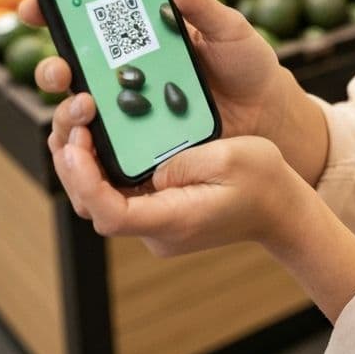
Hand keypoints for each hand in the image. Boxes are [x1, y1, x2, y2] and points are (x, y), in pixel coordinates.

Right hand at [22, 0, 290, 152]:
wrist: (268, 112)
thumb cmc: (247, 62)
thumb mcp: (228, 27)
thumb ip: (199, 3)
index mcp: (141, 33)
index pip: (87, 18)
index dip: (53, 8)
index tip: (34, 4)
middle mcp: (126, 69)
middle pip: (70, 66)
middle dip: (52, 65)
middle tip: (61, 68)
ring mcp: (130, 107)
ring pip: (78, 107)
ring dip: (68, 107)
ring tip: (84, 105)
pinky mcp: (140, 140)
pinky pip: (103, 145)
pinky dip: (90, 144)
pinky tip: (93, 142)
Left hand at [55, 125, 305, 256]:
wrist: (282, 210)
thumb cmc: (264, 181)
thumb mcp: (229, 156)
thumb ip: (183, 159)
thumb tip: (149, 162)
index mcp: (175, 219)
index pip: (112, 213)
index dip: (85, 180)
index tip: (74, 146)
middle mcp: (158, 230)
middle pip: (95, 207)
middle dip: (74, 166)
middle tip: (72, 122)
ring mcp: (157, 224)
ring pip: (102, 200)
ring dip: (83, 165)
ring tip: (76, 124)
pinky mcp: (159, 211)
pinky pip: (120, 192)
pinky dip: (103, 166)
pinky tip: (99, 135)